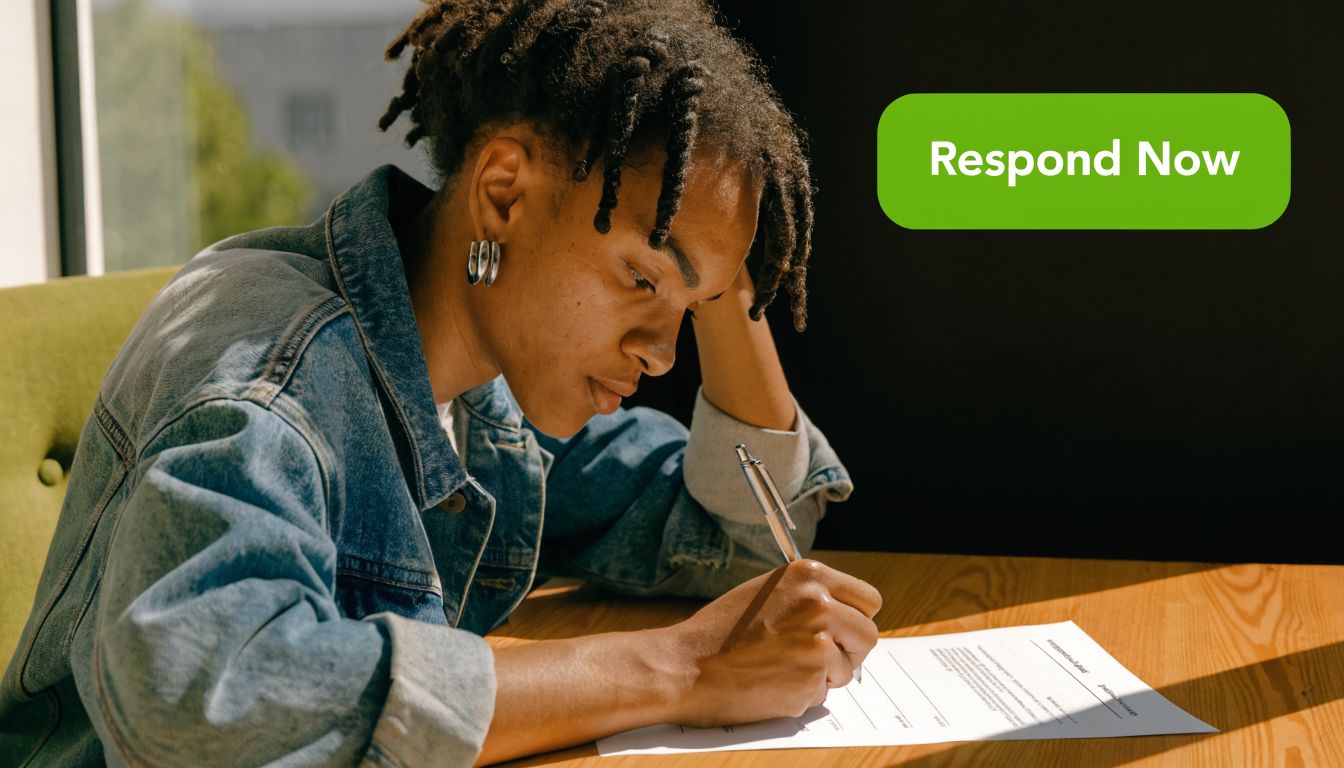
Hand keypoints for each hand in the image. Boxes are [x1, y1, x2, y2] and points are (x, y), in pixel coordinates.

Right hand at [665, 559, 882, 726]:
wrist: (684, 665)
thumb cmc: (719, 632)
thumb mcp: (767, 593)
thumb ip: (808, 598)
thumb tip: (843, 616)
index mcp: (809, 575)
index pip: (868, 599)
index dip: (855, 619)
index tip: (841, 632)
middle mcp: (819, 604)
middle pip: (868, 635)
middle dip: (850, 651)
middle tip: (819, 658)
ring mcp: (818, 642)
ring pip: (849, 667)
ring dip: (825, 675)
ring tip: (783, 668)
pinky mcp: (811, 679)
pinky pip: (824, 693)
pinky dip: (803, 694)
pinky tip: (771, 683)